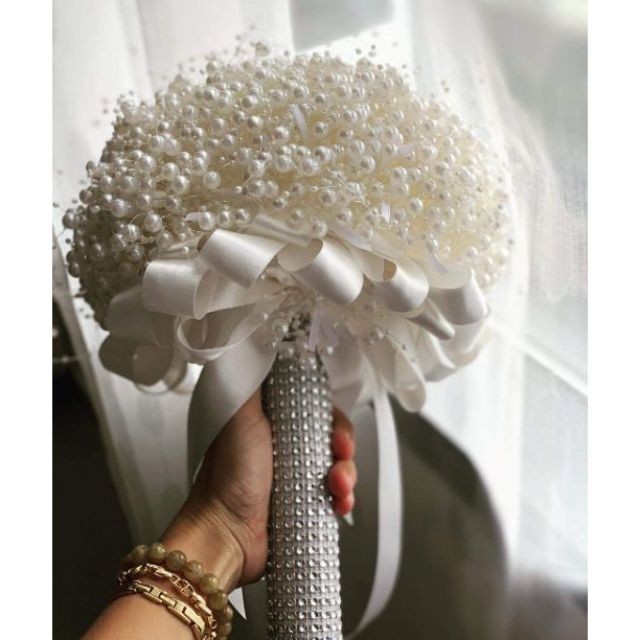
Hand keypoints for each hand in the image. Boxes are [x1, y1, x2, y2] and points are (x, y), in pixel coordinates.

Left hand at [162, 390, 356, 588]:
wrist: (226, 533)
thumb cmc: (227, 474)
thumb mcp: (239, 416)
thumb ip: (251, 384)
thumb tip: (261, 351)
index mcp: (272, 422)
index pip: (314, 406)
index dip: (330, 413)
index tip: (333, 427)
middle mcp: (287, 446)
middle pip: (332, 434)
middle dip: (343, 444)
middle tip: (340, 453)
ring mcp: (298, 475)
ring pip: (339, 464)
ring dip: (346, 474)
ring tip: (337, 488)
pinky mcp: (306, 502)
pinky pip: (337, 494)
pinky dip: (344, 498)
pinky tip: (339, 504)